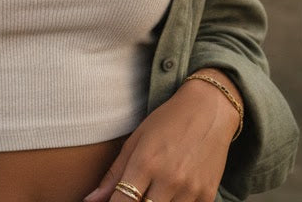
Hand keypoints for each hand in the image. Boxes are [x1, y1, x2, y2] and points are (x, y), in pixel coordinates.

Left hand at [84, 77, 237, 201]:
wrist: (209, 109)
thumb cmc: (168, 121)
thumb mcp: (137, 139)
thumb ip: (114, 173)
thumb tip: (91, 200)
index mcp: (146, 162)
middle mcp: (168, 179)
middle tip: (134, 194)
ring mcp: (190, 190)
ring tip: (154, 190)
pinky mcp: (207, 196)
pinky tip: (172, 192)